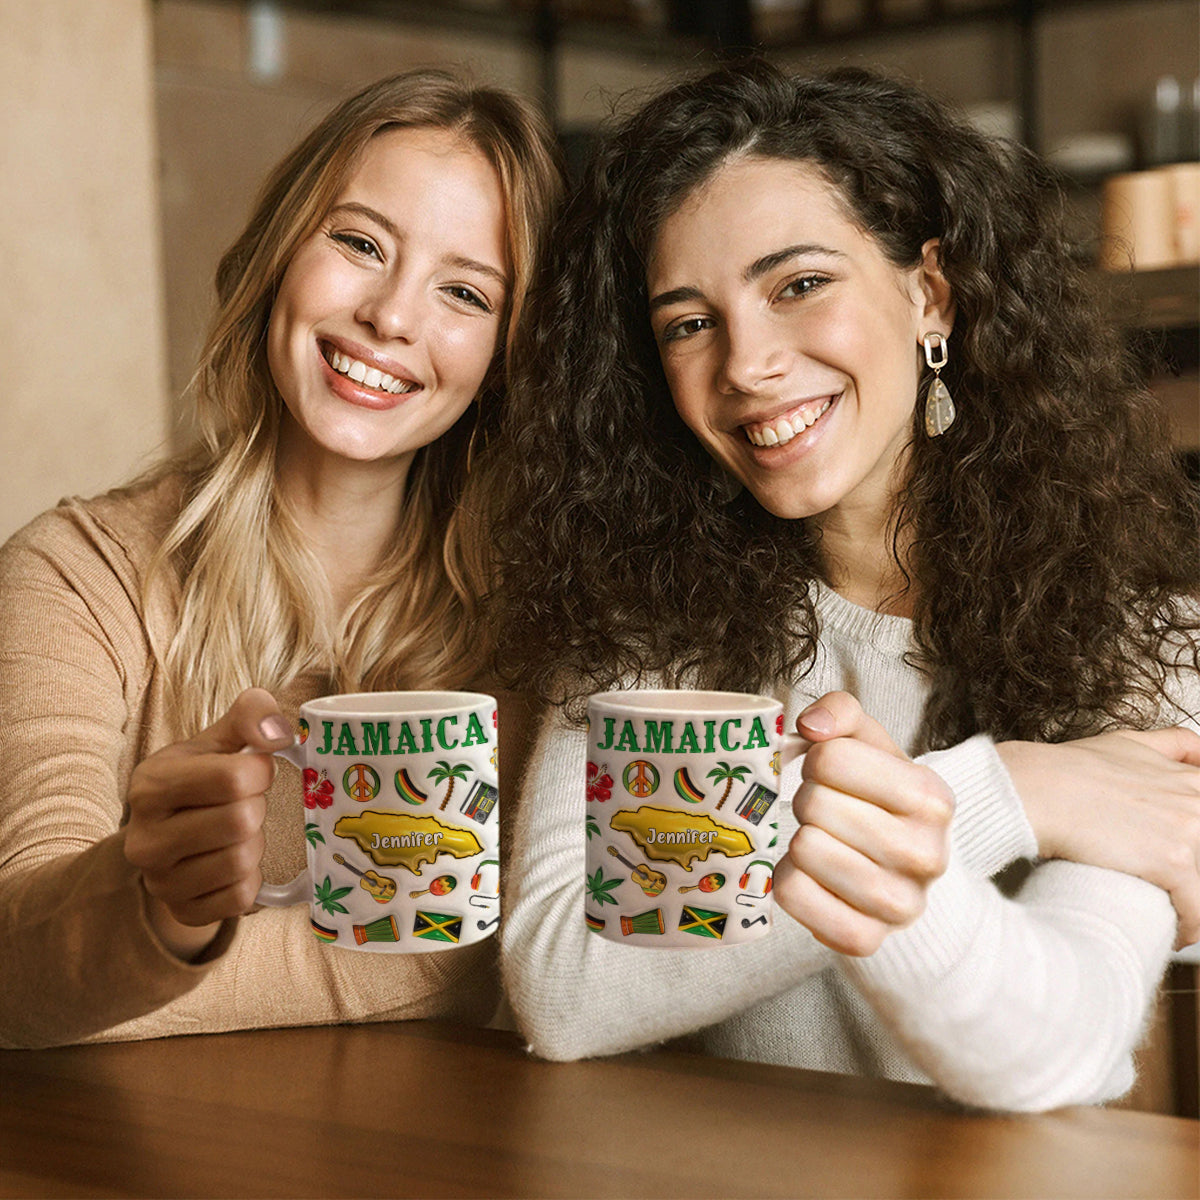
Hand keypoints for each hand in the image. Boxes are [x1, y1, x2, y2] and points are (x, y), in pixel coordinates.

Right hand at [124, 688, 292, 958]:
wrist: (169, 836)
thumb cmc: (201, 780)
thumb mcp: (218, 739)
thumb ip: (250, 715)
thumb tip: (279, 732)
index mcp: (151, 785)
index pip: (232, 778)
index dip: (260, 772)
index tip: (254, 771)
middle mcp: (145, 838)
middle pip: (241, 821)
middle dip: (257, 808)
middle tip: (245, 804)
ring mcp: (160, 882)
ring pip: (243, 861)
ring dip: (255, 843)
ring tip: (238, 833)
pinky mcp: (182, 911)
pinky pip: (241, 898)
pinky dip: (251, 879)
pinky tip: (235, 861)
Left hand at [773, 692, 953, 956]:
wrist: (903, 871)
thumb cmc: (876, 797)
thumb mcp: (869, 744)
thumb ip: (841, 712)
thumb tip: (809, 725)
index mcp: (932, 797)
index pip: (830, 758)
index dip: (817, 760)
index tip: (831, 773)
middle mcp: (927, 854)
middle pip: (813, 805)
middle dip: (807, 800)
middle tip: (824, 811)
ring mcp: (900, 905)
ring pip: (803, 850)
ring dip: (797, 839)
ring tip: (821, 840)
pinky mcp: (865, 940)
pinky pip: (792, 894)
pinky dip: (787, 880)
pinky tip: (811, 875)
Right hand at [997, 727, 1199, 948]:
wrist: (1036, 789)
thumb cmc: (1067, 769)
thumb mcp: (1126, 743)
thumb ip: (1170, 744)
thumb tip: (1198, 750)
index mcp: (1190, 779)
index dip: (1194, 846)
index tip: (1185, 863)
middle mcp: (1197, 801)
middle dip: (1193, 876)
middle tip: (1172, 889)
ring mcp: (1190, 830)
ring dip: (1193, 906)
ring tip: (1174, 918)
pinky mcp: (1174, 861)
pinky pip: (1198, 911)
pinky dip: (1189, 928)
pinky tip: (1174, 932)